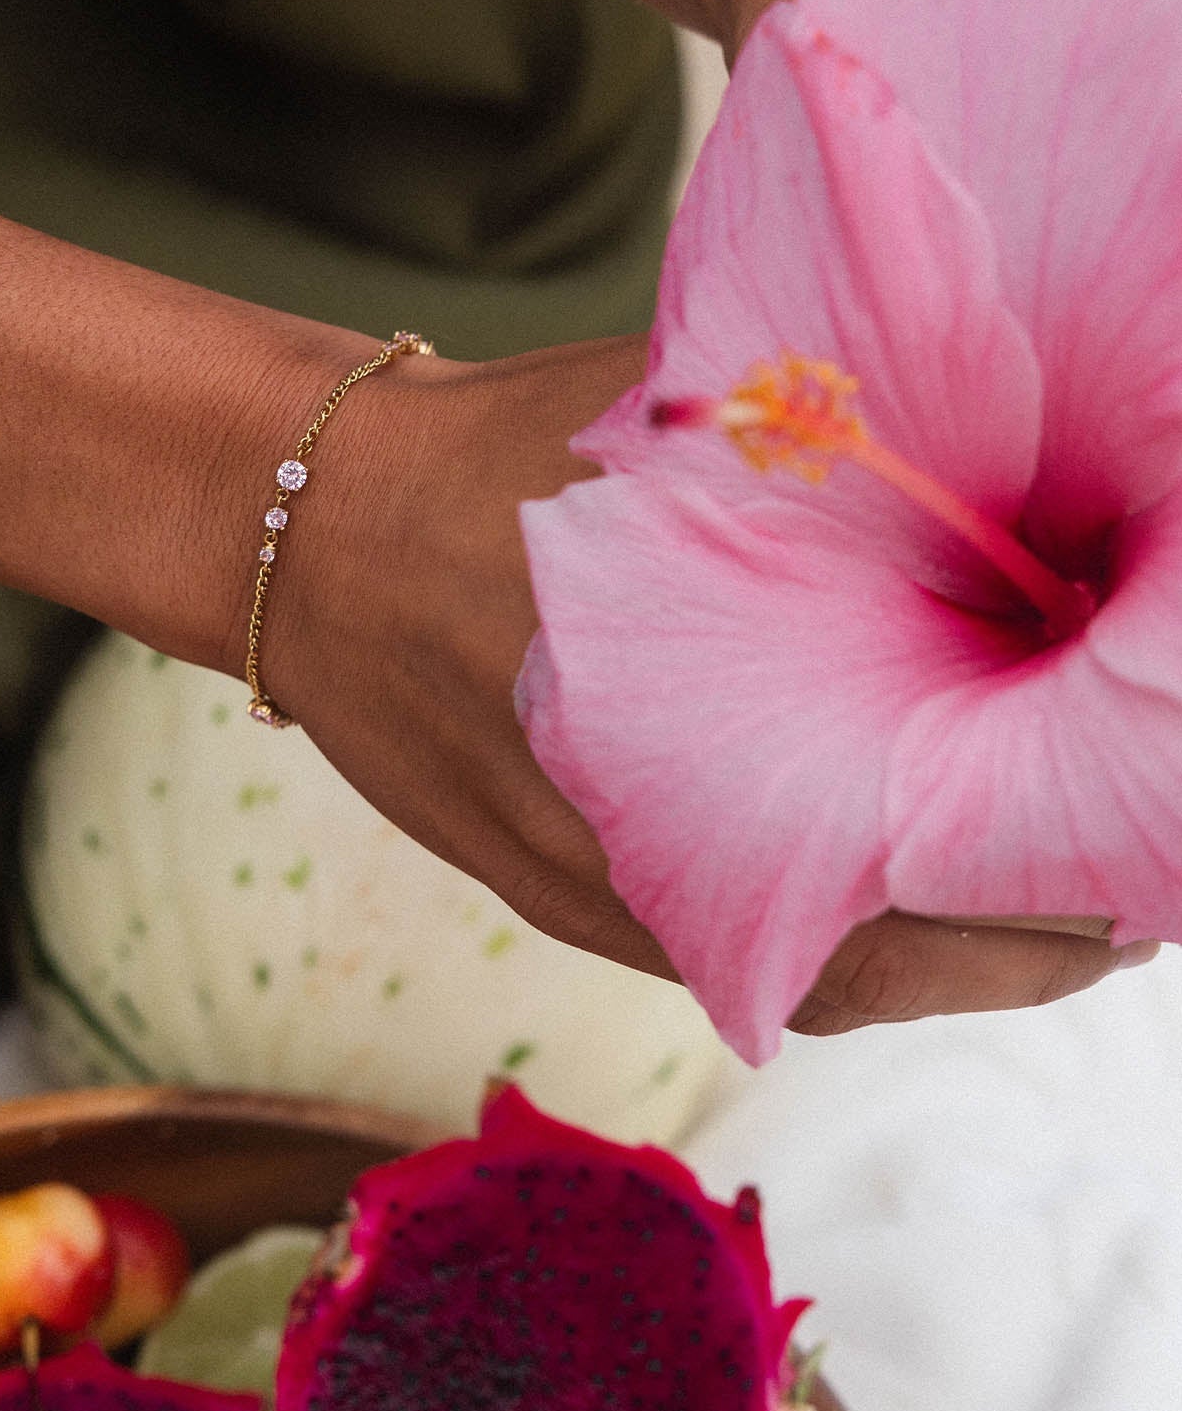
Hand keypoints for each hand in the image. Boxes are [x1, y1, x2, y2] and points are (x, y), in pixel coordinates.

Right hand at [269, 333, 1148, 1040]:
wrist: (312, 532)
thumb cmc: (494, 465)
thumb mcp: (679, 432)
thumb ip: (830, 468)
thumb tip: (992, 498)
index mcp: (696, 754)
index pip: (921, 878)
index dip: (1050, 890)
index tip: (1137, 863)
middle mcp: (655, 861)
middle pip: (887, 959)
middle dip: (1020, 936)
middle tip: (1117, 893)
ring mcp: (608, 895)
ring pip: (817, 978)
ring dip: (936, 952)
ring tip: (1036, 907)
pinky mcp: (572, 896)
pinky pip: (737, 953)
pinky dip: (839, 940)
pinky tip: (895, 889)